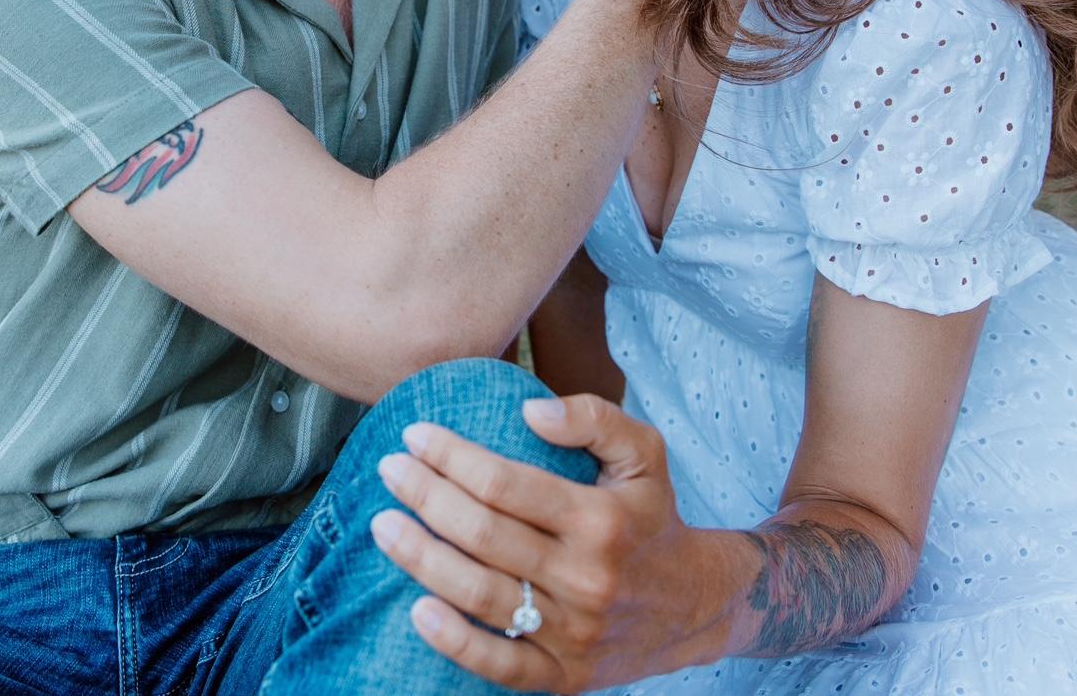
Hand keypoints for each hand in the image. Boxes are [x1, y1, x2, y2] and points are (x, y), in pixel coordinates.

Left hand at [369, 394, 732, 691]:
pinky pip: (500, 665)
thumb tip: (530, 408)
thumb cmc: (652, 515)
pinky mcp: (564, 676)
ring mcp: (573, 632)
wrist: (694, 605)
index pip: (505, 484)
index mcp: (600, 519)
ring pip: (481, 596)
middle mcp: (585, 578)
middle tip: (389, 468)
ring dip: (421, 559)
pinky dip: (454, 642)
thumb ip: (593, 417)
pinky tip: (416, 609)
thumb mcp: (644, 450)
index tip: (415, 434)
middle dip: (425, 496)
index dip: (452, 456)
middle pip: (483, 535)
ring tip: (382, 524)